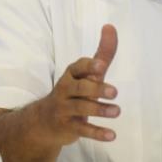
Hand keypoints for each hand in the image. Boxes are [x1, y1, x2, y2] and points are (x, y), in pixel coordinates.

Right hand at [40, 24, 120, 144]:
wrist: (44, 121)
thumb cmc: (73, 91)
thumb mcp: (87, 73)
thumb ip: (102, 53)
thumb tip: (110, 27)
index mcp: (71, 74)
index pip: (77, 67)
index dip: (89, 66)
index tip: (102, 66)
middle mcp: (65, 90)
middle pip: (79, 87)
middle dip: (96, 89)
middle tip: (115, 92)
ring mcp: (64, 109)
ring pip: (81, 108)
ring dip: (100, 110)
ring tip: (117, 111)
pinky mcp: (67, 127)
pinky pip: (82, 130)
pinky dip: (97, 133)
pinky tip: (111, 135)